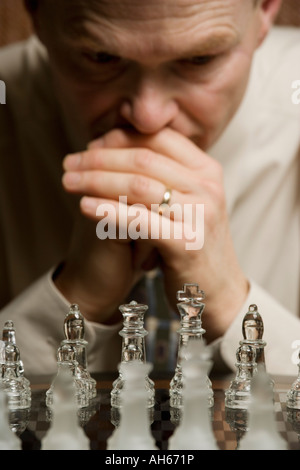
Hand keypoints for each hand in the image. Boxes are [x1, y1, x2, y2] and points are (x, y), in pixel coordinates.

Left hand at [62, 128, 248, 340]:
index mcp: (207, 171)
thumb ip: (163, 176)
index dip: (120, 138)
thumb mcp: (186, 202)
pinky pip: (138, 220)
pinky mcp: (185, 243)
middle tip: (70, 163)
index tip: (90, 146)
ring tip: (69, 182)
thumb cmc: (191, 243)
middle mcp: (207, 187)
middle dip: (100, 158)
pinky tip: (84, 206)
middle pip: (143, 159)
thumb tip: (116, 148)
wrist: (217, 290)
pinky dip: (107, 210)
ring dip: (96, 181)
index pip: (158, 138)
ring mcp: (199, 215)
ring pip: (138, 186)